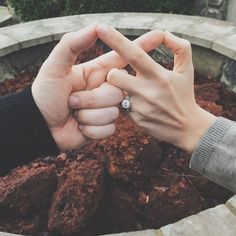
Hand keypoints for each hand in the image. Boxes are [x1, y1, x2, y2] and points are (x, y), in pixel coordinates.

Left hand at [32, 24, 163, 150]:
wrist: (41, 125)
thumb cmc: (45, 94)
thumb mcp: (55, 66)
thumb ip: (73, 44)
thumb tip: (95, 26)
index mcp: (98, 73)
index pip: (124, 58)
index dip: (141, 46)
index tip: (159, 35)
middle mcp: (105, 90)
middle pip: (117, 93)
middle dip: (92, 100)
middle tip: (71, 102)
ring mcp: (106, 109)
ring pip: (112, 113)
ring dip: (87, 116)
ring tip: (73, 115)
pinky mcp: (105, 127)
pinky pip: (108, 129)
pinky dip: (90, 130)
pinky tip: (79, 128)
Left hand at [97, 25, 216, 152]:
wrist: (186, 129)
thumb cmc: (185, 96)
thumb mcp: (187, 71)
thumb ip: (181, 48)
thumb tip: (165, 34)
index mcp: (158, 75)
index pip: (134, 54)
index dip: (117, 40)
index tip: (102, 28)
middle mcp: (146, 91)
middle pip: (114, 76)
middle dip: (113, 73)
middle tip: (123, 76)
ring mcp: (139, 107)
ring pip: (114, 93)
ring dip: (118, 89)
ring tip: (132, 92)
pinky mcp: (134, 119)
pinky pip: (120, 106)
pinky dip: (125, 103)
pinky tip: (138, 106)